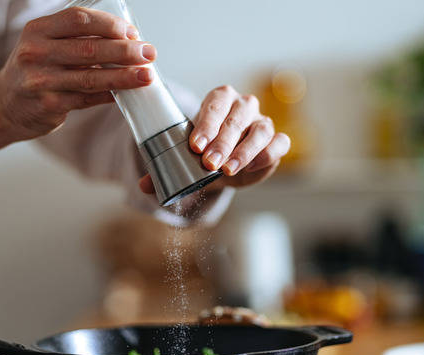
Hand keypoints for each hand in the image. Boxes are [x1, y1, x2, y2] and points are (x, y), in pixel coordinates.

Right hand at [0, 7, 156, 140]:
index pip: (79, 20)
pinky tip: (126, 93)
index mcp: (38, 30)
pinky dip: (109, 95)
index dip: (109, 25)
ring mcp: (41, 80)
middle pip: (89, 49)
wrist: (3, 105)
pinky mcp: (49, 105)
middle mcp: (36, 53)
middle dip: (125, 51)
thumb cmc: (33, 71)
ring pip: (91, 77)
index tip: (132, 32)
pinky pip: (87, 98)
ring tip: (146, 76)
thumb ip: (75, 39)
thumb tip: (125, 40)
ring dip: (124, 76)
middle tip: (149, 53)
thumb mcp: (43, 44)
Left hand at [138, 85, 289, 194]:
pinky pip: (279, 143)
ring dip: (244, 151)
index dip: (207, 123)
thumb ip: (164, 171)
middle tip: (209, 163)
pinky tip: (250, 168)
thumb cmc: (205, 154)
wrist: (225, 165)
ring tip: (228, 170)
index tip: (195, 146)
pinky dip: (267, 154)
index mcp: (220, 100)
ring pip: (260, 130)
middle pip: (237, 117)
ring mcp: (263, 122)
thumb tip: (144, 185)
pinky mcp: (276, 141)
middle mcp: (243, 106)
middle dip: (223, 142)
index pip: (216, 104)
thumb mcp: (185, 160)